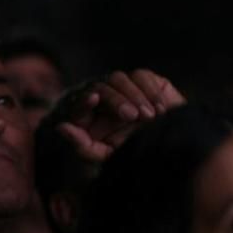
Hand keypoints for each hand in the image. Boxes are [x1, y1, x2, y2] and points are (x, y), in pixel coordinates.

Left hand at [55, 69, 185, 162]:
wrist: (171, 147)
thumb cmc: (134, 152)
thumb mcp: (108, 155)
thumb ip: (84, 146)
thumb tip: (61, 127)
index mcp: (89, 115)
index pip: (79, 103)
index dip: (84, 100)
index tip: (93, 99)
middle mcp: (103, 97)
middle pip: (102, 88)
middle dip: (116, 100)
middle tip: (132, 116)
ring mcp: (123, 87)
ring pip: (119, 79)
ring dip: (135, 97)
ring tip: (149, 116)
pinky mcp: (144, 79)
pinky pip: (141, 77)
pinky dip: (151, 93)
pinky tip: (161, 110)